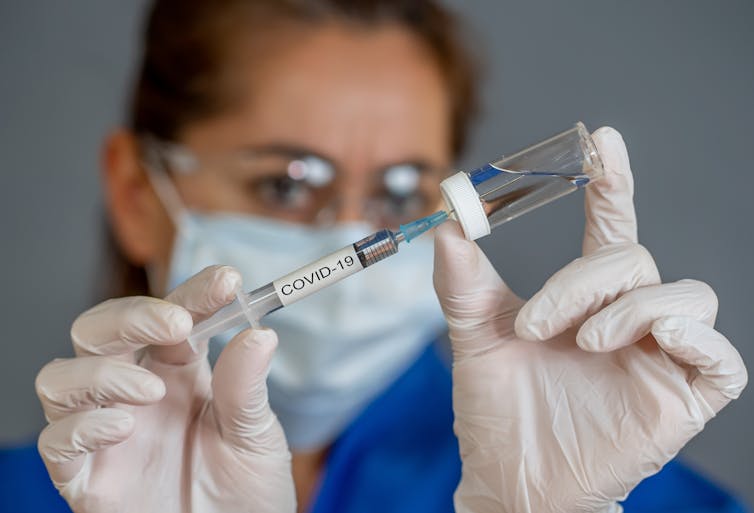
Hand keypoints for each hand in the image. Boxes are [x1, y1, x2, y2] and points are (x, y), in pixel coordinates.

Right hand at [35, 266, 295, 512]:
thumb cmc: (247, 491)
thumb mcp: (256, 436)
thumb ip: (246, 387)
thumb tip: (260, 333)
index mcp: (180, 373)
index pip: (173, 317)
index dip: (193, 293)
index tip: (227, 280)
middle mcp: (136, 392)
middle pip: (100, 331)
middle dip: (130, 316)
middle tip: (176, 323)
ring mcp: (107, 433)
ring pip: (62, 377)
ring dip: (102, 371)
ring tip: (150, 390)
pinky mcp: (87, 479)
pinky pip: (56, 443)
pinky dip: (82, 426)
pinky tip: (123, 426)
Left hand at [433, 127, 746, 512]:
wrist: (511, 479)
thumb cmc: (499, 410)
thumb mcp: (475, 337)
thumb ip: (463, 282)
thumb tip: (446, 223)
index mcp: (587, 299)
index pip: (611, 227)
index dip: (612, 182)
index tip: (602, 140)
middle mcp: (628, 318)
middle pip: (634, 259)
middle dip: (581, 283)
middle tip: (535, 325)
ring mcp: (661, 355)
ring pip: (683, 294)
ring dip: (627, 307)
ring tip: (583, 342)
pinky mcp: (685, 396)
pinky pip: (720, 356)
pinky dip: (690, 336)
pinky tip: (651, 339)